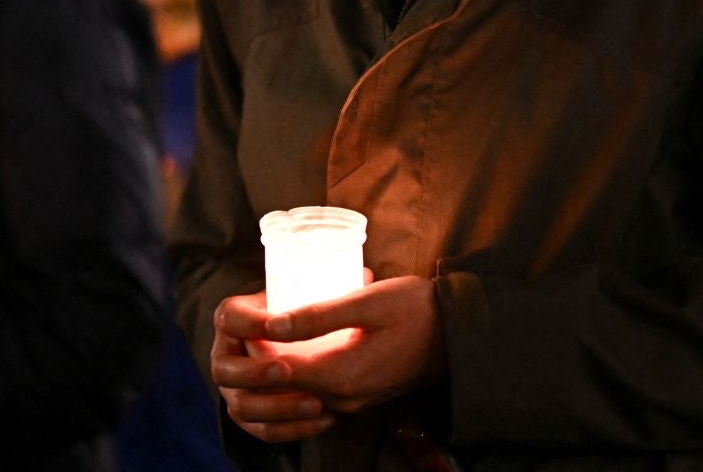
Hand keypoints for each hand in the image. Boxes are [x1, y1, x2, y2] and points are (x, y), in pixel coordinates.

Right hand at [210, 292, 333, 443]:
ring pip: (242, 407)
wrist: (298, 342)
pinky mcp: (251, 415)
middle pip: (224, 369)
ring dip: (276, 408)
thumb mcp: (309, 296)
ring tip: (315, 402)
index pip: (229, 318)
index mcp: (233, 318)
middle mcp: (226, 354)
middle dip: (255, 372)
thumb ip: (328, 289)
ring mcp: (234, 389)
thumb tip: (366, 275)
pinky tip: (321, 421)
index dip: (250, 323)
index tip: (277, 326)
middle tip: (288, 370)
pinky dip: (290, 430)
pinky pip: (263, 431)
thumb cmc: (304, 311)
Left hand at [249, 276, 446, 415]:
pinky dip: (300, 373)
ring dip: (279, 368)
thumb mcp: (368, 302)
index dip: (256, 349)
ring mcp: (351, 401)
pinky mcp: (359, 397)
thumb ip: (319, 315)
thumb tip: (273, 323)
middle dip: (262, 360)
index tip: (246, 321)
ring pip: (299, 391)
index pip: (278, 372)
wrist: (456, 336)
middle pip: (284, 387)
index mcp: (340, 375)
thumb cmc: (415, 310)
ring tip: (268, 332)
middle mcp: (342, 397)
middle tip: (251, 324)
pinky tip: (297, 346)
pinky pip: (317, 391)